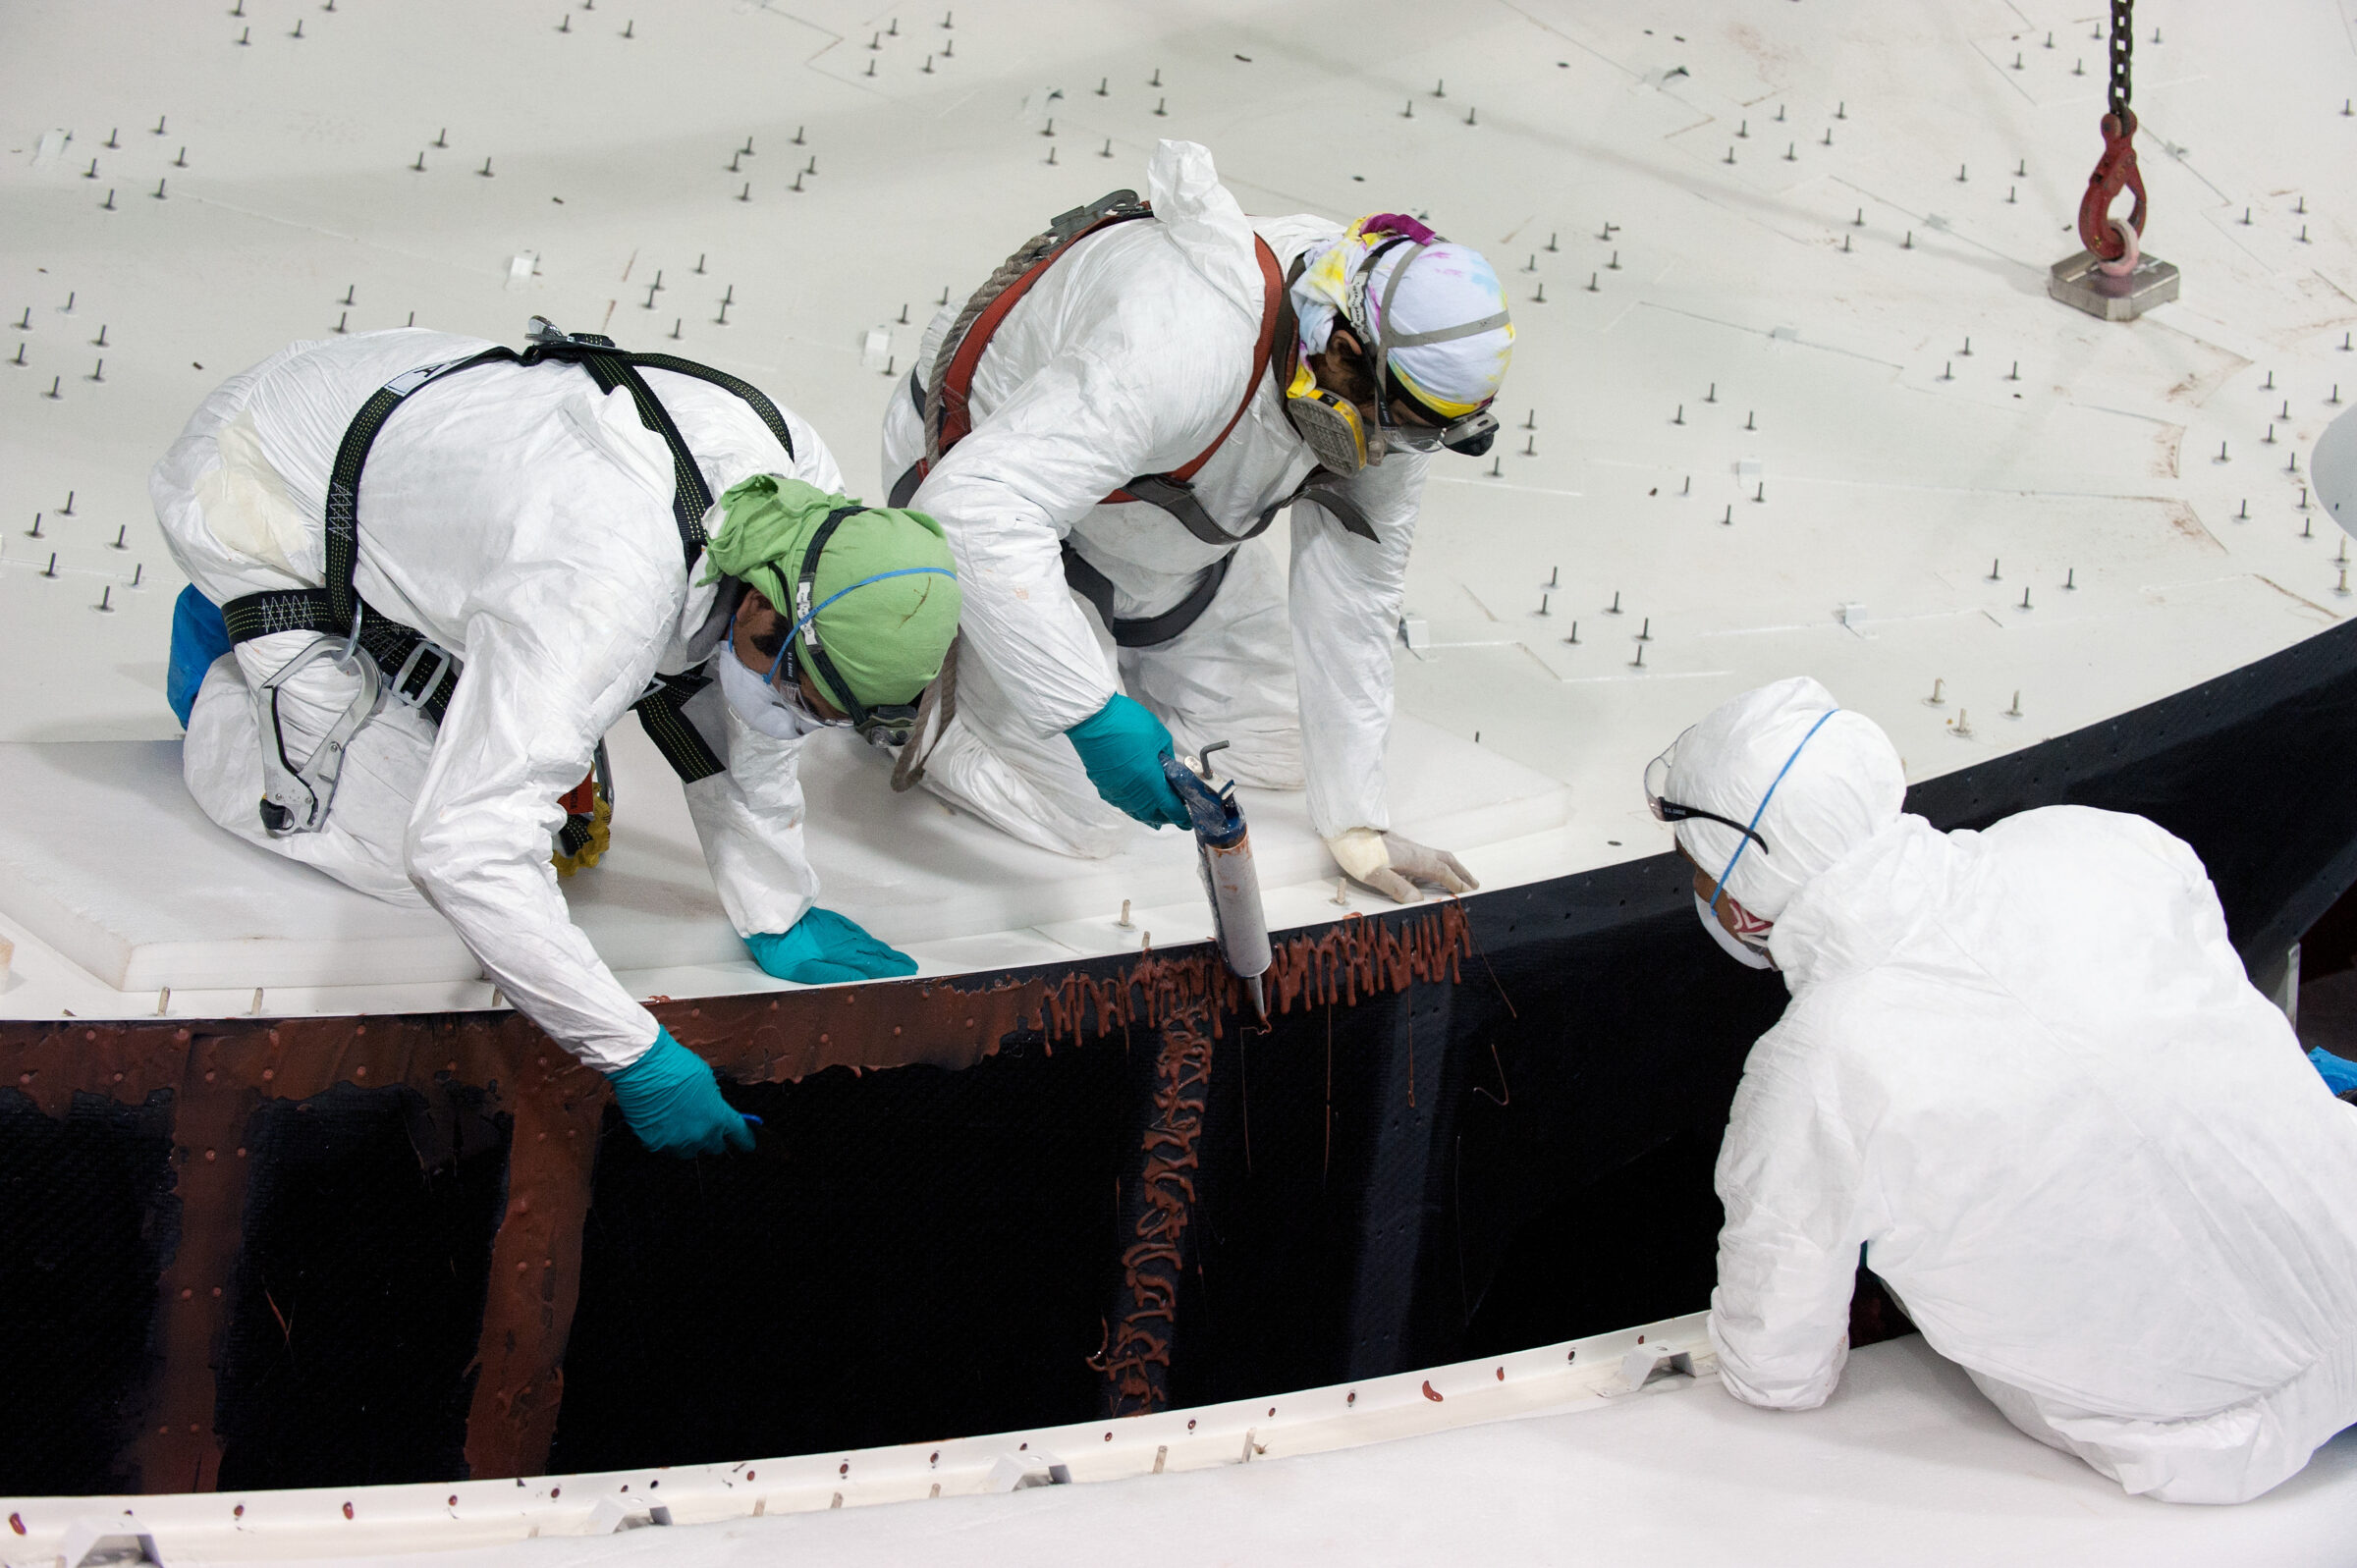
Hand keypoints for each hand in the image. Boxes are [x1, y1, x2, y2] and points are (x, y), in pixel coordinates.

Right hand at [605, 1027, 756, 1157]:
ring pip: (689, 1150)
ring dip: (689, 1140)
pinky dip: (666, 1137)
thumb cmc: (676, 1066)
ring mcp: (677, 1141)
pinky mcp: (655, 1143)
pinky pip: (666, 1147)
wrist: (643, 1067)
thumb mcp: (707, 1080)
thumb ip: (714, 1102)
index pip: (740, 1135)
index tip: (748, 1144)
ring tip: (680, 1121)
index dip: (746, 1141)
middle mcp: (700, 1134)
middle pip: (715, 1147)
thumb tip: (713, 1109)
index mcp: (718, 1117)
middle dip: (714, 1137)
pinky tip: (662, 1121)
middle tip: (707, 1126)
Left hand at [745, 907, 917, 983]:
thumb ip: (835, 975)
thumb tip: (861, 979)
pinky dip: (868, 939)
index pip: (873, 964)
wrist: (768, 917)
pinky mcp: (830, 921)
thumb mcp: (804, 970)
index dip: (891, 970)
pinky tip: (870, 941)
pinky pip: (857, 931)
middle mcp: (844, 939)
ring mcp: (838, 928)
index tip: (907, 974)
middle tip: (910, 966)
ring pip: (867, 941)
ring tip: (896, 956)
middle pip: (875, 952)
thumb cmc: (781, 948)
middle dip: (894, 961)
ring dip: (884, 950)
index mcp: (841, 953)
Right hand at [1064, 693, 1189, 828]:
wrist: (1093, 719)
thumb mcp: (1159, 737)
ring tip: (1156, 815)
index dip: (1181, 816)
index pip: (1170, 808)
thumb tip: (1169, 770)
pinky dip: (1132, 806)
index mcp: (1150, 783)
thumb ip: (1167, 758)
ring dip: (1148, 814)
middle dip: (1165, 817)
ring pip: (1135, 812)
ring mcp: (1115, 792)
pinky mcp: (1103, 787)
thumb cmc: (1129, 724)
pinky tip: (1135, 802)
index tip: (1188, 820)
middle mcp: (1133, 794)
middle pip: (1152, 815)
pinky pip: (1121, 803)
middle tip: (1174, 814)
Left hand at [1326, 827, 1478, 903]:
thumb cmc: (1357, 851)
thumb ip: (1397, 888)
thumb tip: (1419, 901)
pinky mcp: (1399, 845)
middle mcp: (1415, 851)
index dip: (1456, 884)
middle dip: (1461, 873)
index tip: (1469, 894)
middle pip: (1446, 860)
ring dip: (1451, 867)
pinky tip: (1428, 872)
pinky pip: (1427, 855)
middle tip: (1474, 885)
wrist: (1343, 826)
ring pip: (1437, 856)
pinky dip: (1438, 864)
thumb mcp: (1375, 874)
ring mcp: (1408, 846)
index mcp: (1414, 858)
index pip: (1442, 872)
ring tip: (1458, 879)